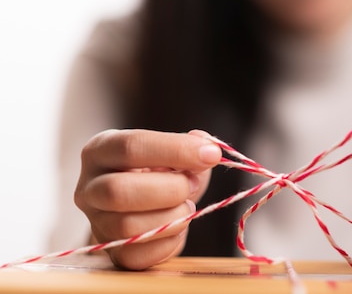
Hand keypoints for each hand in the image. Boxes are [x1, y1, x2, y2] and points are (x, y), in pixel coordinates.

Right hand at [74, 129, 220, 269]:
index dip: (175, 150)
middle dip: (169, 189)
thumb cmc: (161, 171)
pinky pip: (136, 256)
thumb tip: (206, 147)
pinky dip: (168, 243)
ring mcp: (95, 222)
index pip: (130, 147)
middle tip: (192, 185)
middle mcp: (89, 186)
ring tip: (187, 207)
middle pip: (118, 191)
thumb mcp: (174, 150)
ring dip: (171, 217)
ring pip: (126, 226)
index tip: (211, 155)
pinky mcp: (110, 252)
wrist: (148, 203)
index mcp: (102, 150)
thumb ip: (192, 144)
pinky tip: (179, 229)